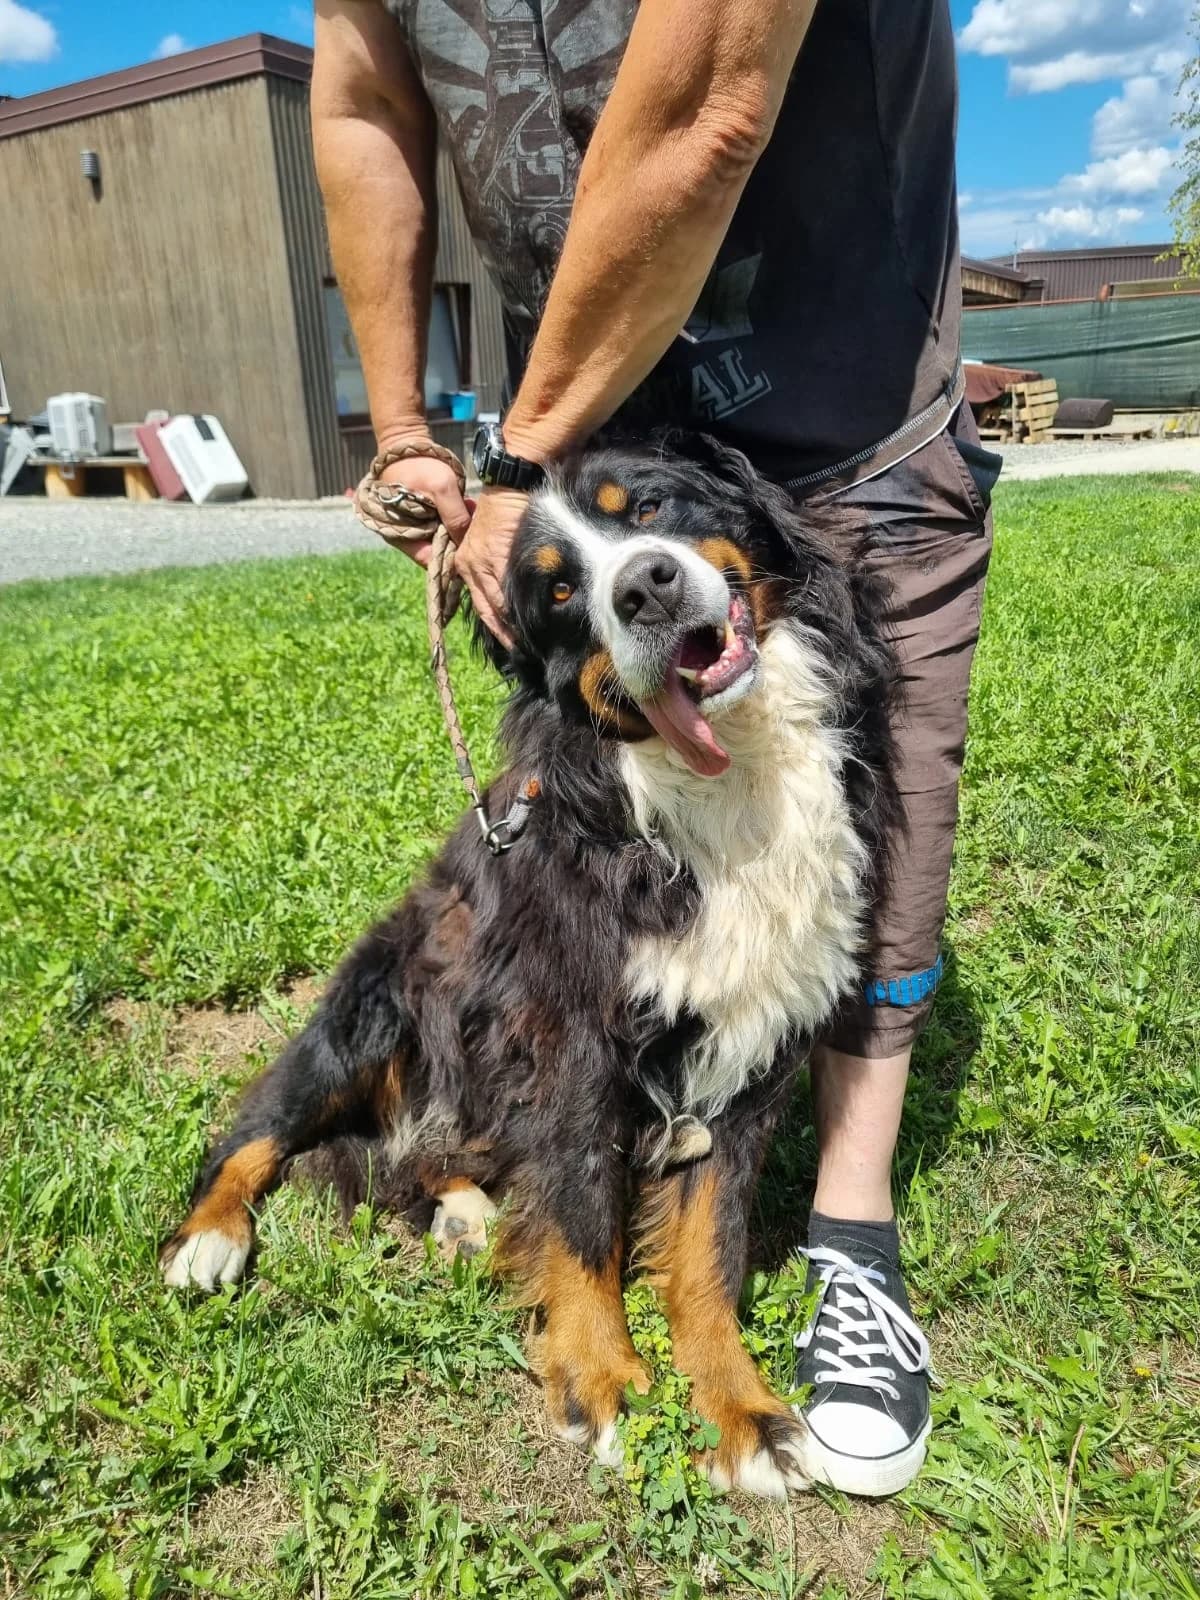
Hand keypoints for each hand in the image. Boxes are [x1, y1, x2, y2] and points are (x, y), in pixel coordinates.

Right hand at [374, 449, 471, 568]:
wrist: (407, 444)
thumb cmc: (419, 466)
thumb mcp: (441, 489)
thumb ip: (455, 517)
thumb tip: (467, 543)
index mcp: (404, 535)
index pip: (431, 561)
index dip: (451, 560)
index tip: (471, 554)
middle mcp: (410, 535)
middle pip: (440, 551)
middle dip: (459, 540)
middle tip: (476, 526)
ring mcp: (419, 525)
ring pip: (445, 537)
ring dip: (460, 527)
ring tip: (472, 509)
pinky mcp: (427, 515)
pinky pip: (446, 523)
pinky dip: (458, 516)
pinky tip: (469, 505)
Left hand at [453, 487, 527, 647]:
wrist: (510, 484)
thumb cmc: (506, 511)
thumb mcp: (491, 540)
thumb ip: (496, 566)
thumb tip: (511, 592)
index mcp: (466, 563)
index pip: (478, 603)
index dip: (494, 626)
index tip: (508, 644)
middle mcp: (470, 565)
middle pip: (486, 609)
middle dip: (503, 633)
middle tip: (521, 651)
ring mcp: (483, 562)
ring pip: (497, 604)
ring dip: (512, 625)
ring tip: (529, 643)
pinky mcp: (498, 556)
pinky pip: (508, 589)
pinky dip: (519, 606)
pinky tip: (532, 619)